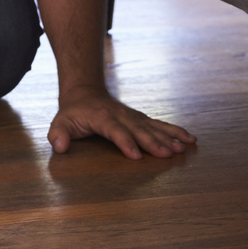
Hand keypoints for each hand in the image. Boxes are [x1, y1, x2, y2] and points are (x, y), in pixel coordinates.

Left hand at [48, 89, 196, 159]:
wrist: (86, 93)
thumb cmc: (73, 113)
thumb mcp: (60, 123)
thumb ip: (58, 135)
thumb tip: (60, 147)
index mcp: (102, 117)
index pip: (115, 131)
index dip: (125, 142)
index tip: (135, 155)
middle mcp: (121, 115)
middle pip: (140, 130)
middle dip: (154, 142)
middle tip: (168, 155)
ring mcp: (133, 116)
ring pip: (153, 126)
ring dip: (170, 137)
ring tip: (186, 147)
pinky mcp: (141, 119)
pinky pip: (160, 125)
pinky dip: (175, 131)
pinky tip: (189, 139)